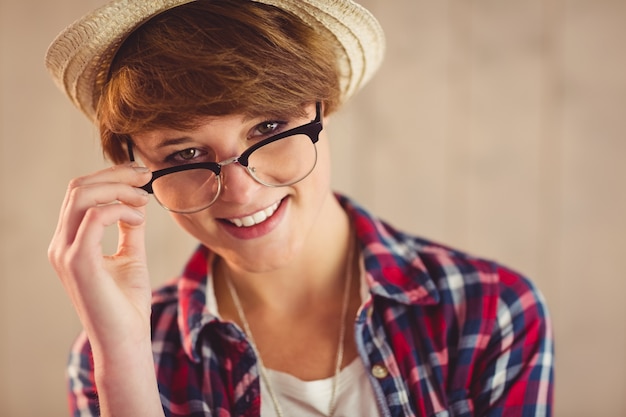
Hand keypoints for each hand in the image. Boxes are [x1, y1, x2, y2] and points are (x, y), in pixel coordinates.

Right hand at [48, 163, 152, 356]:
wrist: (126, 339)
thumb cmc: (127, 303)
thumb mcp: (131, 256)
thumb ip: (130, 229)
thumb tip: (137, 201)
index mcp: (70, 242)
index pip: (80, 193)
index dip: (111, 176)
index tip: (142, 175)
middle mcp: (61, 244)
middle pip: (78, 187)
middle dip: (115, 174)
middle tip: (146, 175)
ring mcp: (65, 252)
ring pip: (82, 195)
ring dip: (118, 187)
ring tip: (143, 197)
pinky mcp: (78, 261)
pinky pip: (96, 217)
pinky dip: (121, 208)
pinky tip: (139, 217)